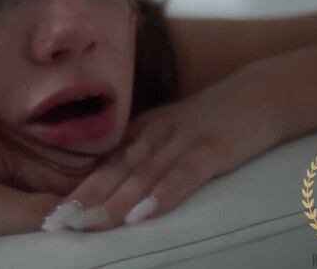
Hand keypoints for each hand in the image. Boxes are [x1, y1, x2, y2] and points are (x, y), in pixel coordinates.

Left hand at [62, 74, 280, 230]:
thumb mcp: (171, 132)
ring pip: (143, 175)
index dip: (77, 191)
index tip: (53, 215)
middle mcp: (156, 135)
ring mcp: (184, 140)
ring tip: (89, 225)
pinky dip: (163, 194)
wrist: (263, 92)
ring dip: (114, 202)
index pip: (104, 166)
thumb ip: (143, 154)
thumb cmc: (214, 119)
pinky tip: (143, 214)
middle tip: (59, 224)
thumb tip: (111, 185)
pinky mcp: (214, 149)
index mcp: (143, 133)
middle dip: (85, 200)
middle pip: (115, 171)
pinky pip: (185, 174)